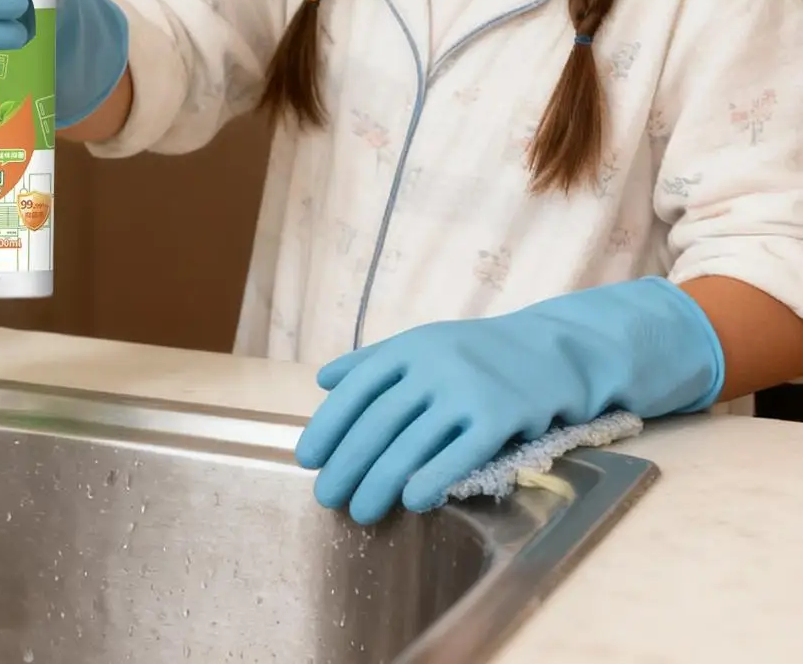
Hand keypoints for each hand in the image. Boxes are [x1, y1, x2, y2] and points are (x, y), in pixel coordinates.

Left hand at [295, 278, 723, 523]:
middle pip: (378, 421)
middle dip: (348, 463)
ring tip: (360, 512)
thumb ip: (373, 361)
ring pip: (412, 443)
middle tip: (327, 497)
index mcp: (408, 347)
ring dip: (380, 483)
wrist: (550, 350)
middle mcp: (432, 364)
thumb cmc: (477, 353)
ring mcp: (466, 389)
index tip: (306, 459)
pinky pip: (458, 454)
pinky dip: (431, 479)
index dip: (328, 425)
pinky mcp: (500, 416)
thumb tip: (321, 380)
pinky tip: (411, 502)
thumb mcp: (424, 344)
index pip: (356, 389)